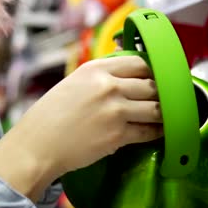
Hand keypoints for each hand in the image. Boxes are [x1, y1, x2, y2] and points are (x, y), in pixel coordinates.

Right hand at [0, 56, 162, 200]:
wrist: (37, 145)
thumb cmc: (49, 116)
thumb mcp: (73, 84)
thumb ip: (99, 77)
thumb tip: (125, 75)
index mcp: (95, 69)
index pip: (140, 62)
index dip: (154, 71)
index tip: (160, 78)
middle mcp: (108, 86)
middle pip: (152, 84)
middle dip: (164, 93)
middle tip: (170, 99)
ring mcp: (114, 111)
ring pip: (156, 108)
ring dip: (165, 113)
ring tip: (169, 116)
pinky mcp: (117, 135)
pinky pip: (148, 131)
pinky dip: (157, 132)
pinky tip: (159, 132)